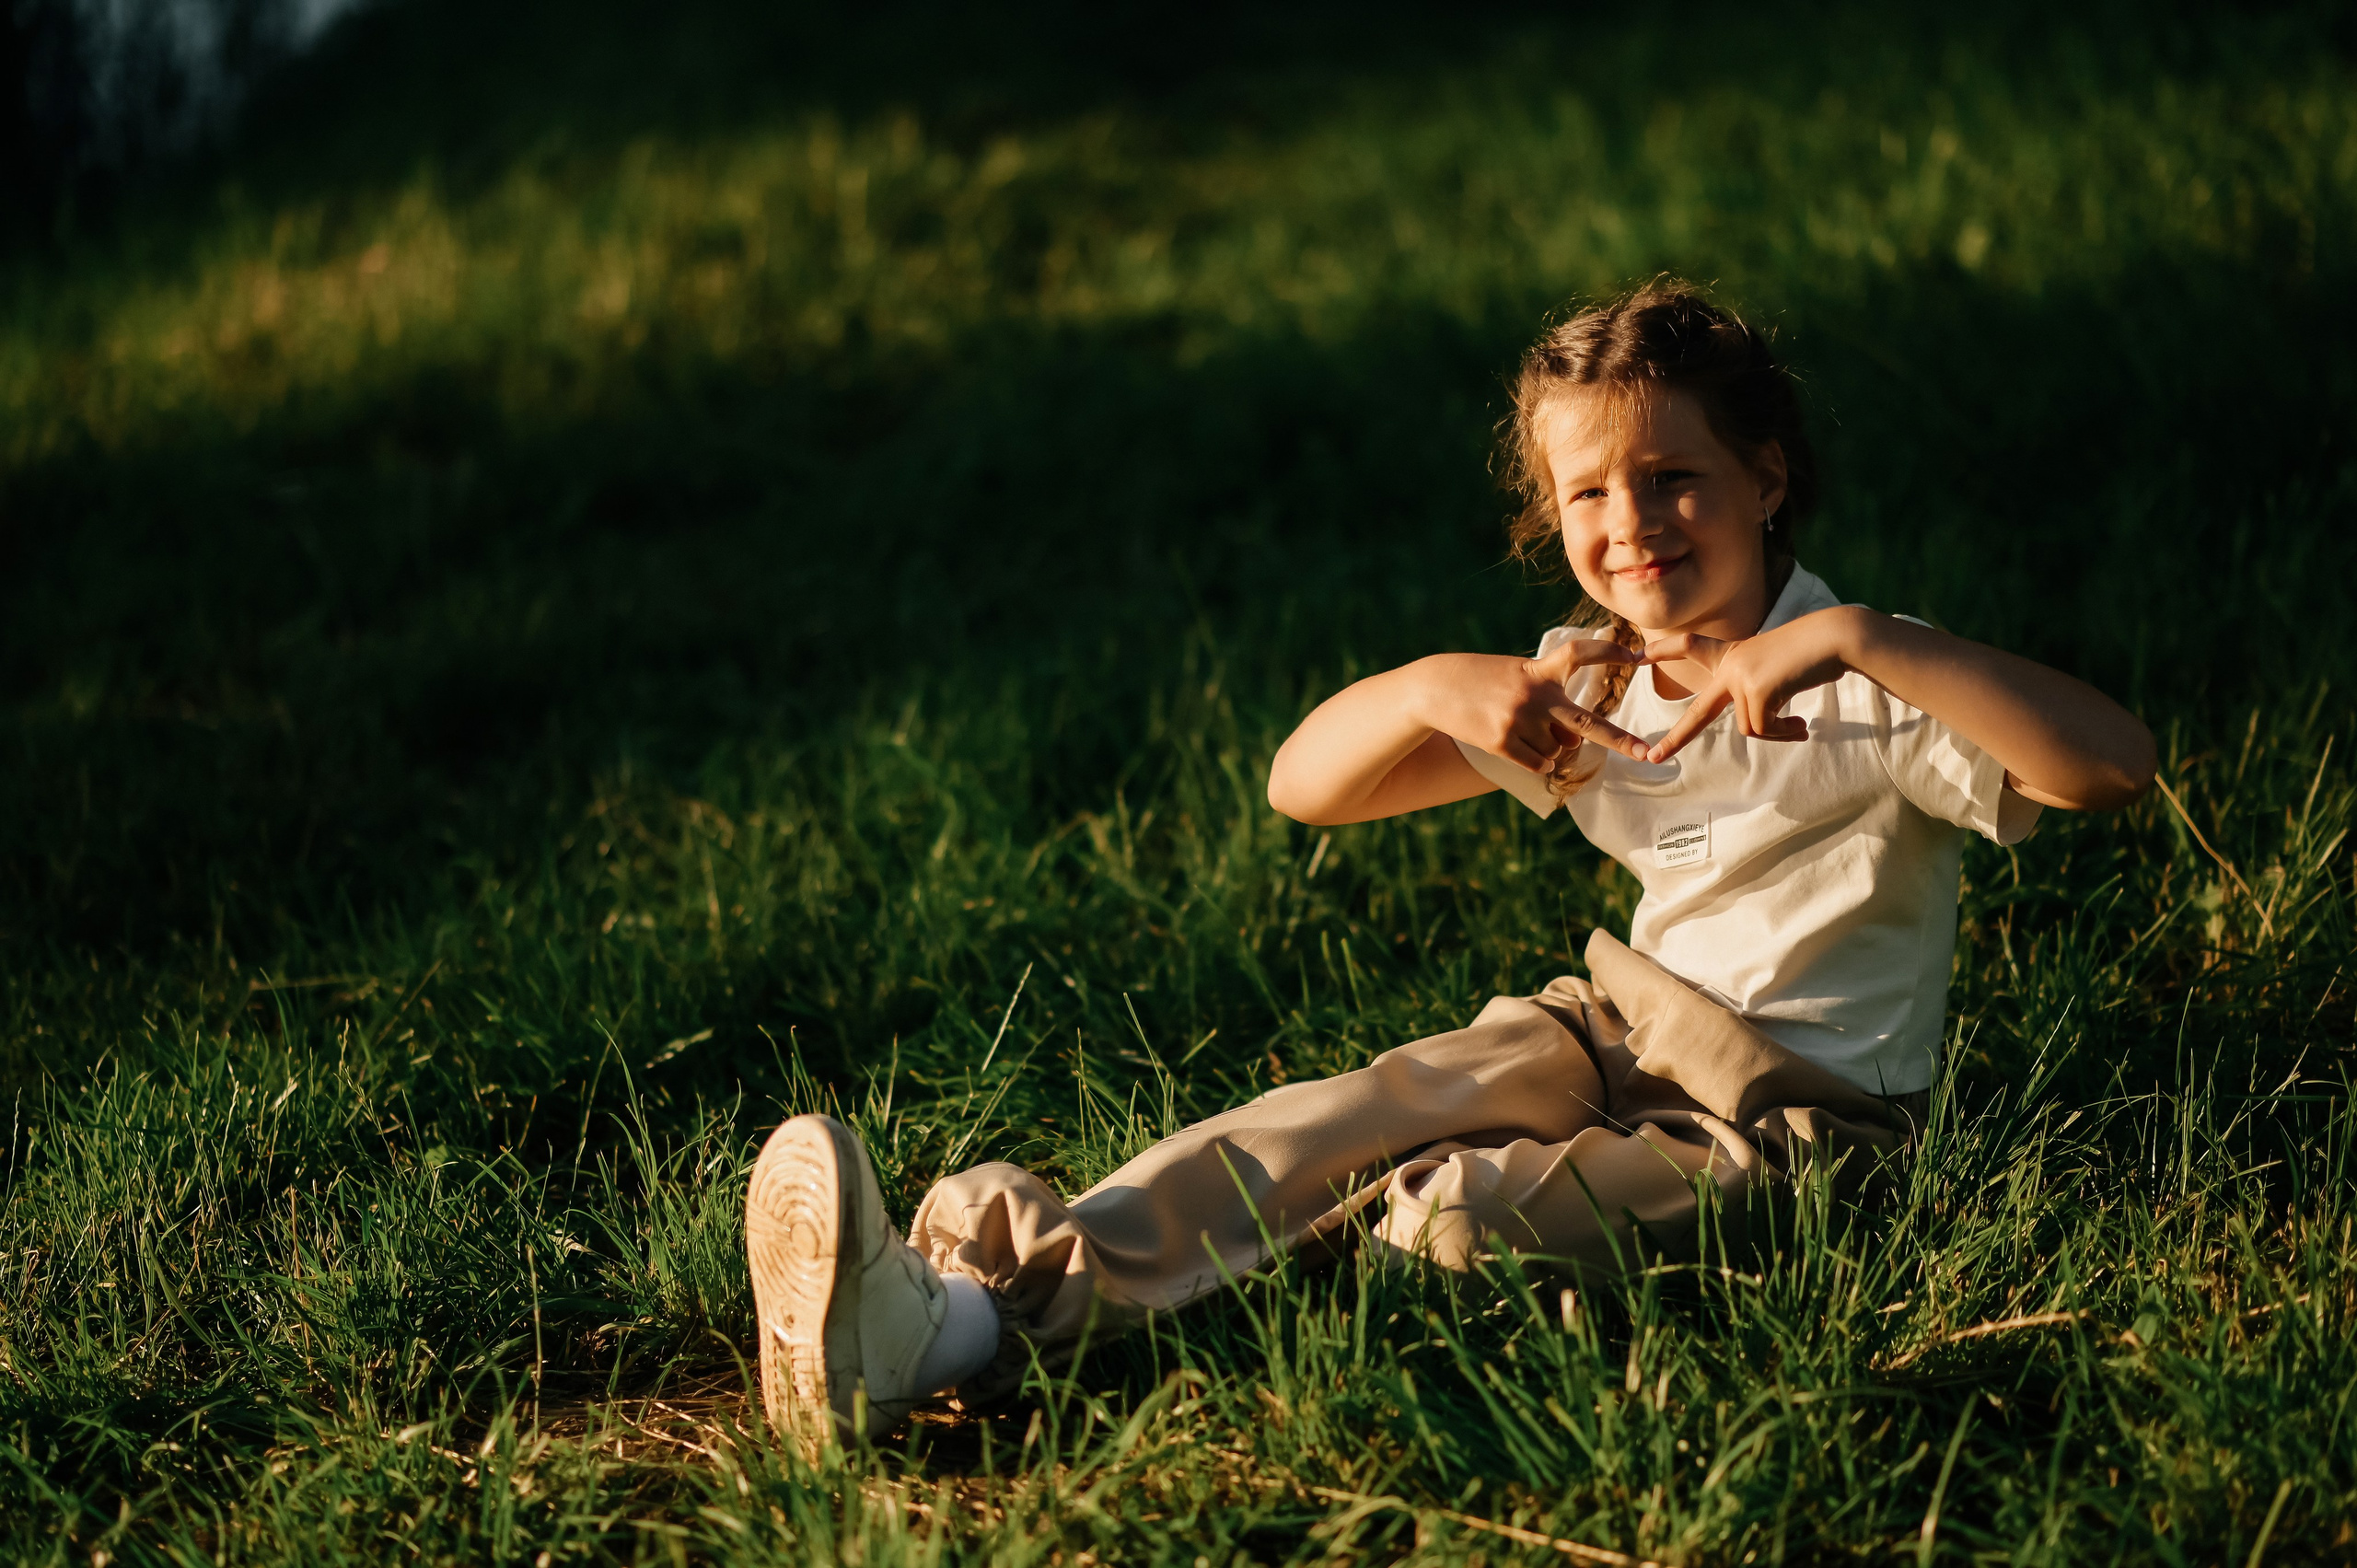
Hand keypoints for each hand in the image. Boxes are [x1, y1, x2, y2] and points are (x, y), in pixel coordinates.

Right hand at [1418, 639, 1650, 774]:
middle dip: (1619, 739)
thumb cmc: (1480, 680)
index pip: (1579, 654)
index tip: (1635, 656)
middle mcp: (1534, 696)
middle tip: (1646, 754)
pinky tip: (1514, 744)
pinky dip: (1535, 760)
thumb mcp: (1517, 677)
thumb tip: (1571, 745)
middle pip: (1586, 723)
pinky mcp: (1501, 743)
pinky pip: (1538, 763)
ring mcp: (1518, 721)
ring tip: (1519, 728)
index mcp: (1539, 671)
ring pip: (1557, 749)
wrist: (1433, 688)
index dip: (1608, 654)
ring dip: (1549, 747)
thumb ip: (1549, 702)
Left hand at [1643, 608, 1860, 762]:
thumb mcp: (1776, 673)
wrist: (1836, 638)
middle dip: (1677, 739)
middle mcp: (1730, 665)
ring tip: (1798, 726)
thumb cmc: (1813, 654)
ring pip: (1749, 728)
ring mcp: (1740, 678)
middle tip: (1653, 759)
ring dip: (1775, 733)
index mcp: (1731, 655)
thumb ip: (1756, 694)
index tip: (1636, 657)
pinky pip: (1764, 730)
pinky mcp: (1755, 691)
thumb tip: (1755, 728)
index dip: (1664, 651)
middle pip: (1698, 712)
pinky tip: (1801, 724)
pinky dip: (1783, 733)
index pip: (1690, 646)